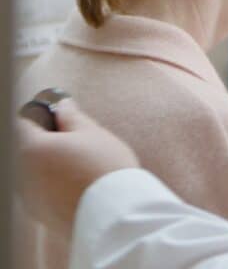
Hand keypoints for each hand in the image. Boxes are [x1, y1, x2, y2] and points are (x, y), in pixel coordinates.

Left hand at [16, 99, 138, 237]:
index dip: (43, 114)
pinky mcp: (38, 213)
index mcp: (30, 148)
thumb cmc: (104, 169)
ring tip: (80, 165)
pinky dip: (53, 183)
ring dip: (50, 163)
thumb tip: (62, 105)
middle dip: (47, 140)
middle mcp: (20, 173)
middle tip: (77, 140)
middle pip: (28, 147)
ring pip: (34, 169)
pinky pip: (41, 190)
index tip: (60, 116)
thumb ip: (71, 116)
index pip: (24, 120)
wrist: (115, 214)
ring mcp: (27, 195)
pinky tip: (77, 184)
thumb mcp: (92, 133)